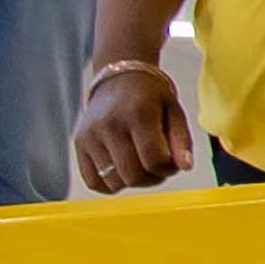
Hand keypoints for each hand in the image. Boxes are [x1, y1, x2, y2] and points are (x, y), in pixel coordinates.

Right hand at [74, 60, 195, 192]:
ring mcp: (91, 135)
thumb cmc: (151, 97)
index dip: (168, 169)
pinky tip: (122, 169)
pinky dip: (110, 184)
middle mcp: (110, 124)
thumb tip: (185, 167)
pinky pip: (94, 182)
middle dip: (152, 178)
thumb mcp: (174, 111)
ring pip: (114, 183)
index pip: (154, 160)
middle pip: (133, 175)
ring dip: (132, 181)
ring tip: (140, 164)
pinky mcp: (79, 144)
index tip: (171, 162)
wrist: (119, 78)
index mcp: (138, 114)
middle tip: (157, 165)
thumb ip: (182, 141)